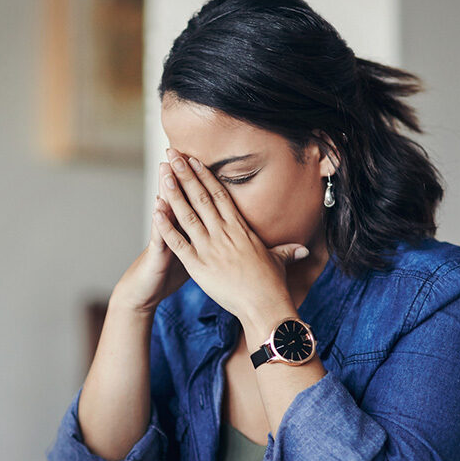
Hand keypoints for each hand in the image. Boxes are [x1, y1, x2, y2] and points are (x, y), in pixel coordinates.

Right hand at [110, 162, 191, 313]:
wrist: (143, 291)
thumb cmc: (167, 273)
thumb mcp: (190, 254)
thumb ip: (200, 238)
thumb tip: (218, 229)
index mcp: (186, 229)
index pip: (194, 200)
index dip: (197, 180)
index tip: (201, 158)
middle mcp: (173, 229)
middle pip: (179, 198)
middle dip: (181, 176)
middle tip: (180, 151)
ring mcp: (163, 240)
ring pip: (166, 212)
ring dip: (166, 190)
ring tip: (166, 170)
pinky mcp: (157, 255)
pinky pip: (160, 237)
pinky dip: (160, 222)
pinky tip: (157, 206)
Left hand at [154, 149, 308, 328]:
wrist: (264, 306)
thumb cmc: (272, 285)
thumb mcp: (278, 262)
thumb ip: (286, 251)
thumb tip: (303, 249)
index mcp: (240, 228)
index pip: (220, 195)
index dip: (205, 176)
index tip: (194, 160)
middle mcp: (224, 233)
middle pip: (202, 197)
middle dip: (185, 174)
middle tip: (172, 154)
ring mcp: (210, 248)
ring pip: (188, 214)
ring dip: (174, 192)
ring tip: (163, 173)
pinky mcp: (198, 266)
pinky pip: (178, 242)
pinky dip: (166, 226)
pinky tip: (155, 210)